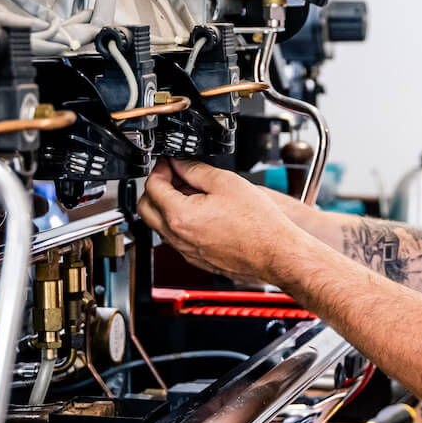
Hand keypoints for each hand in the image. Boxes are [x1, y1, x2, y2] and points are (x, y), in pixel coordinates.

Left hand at [137, 158, 305, 284]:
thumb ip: (195, 170)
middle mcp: (178, 237)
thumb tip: (180, 163)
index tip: (169, 163)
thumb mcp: (224, 182)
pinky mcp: (197, 259)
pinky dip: (180, 223)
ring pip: (160, 226)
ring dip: (167, 206)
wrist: (275, 253)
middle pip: (146, 209)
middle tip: (173, 176)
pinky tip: (202, 212)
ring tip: (191, 193)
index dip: (160, 169)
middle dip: (155, 188)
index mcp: (179, 216)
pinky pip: (177, 239)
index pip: (153, 186)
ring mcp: (186, 251)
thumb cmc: (258, 223)